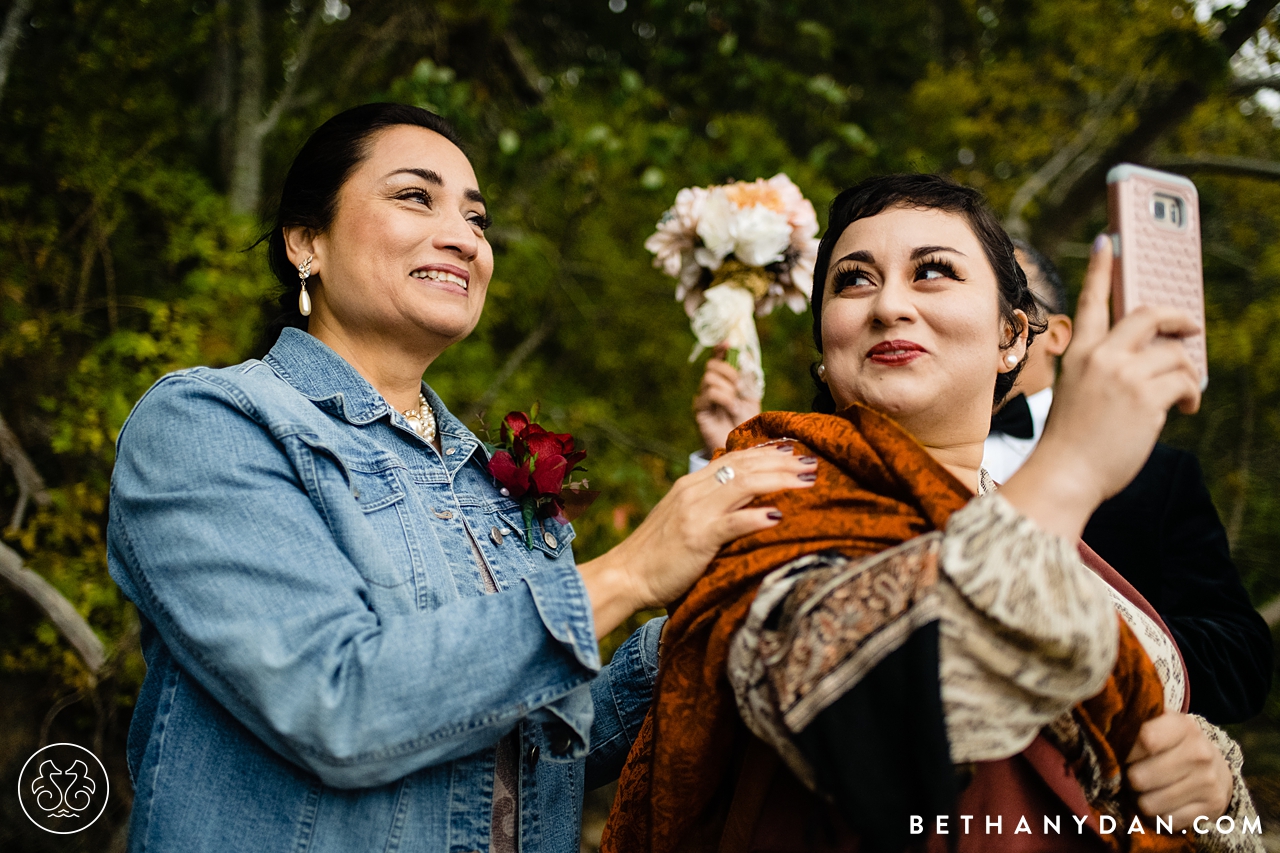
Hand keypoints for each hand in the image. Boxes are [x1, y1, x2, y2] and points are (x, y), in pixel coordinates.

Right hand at [578, 444, 815, 636]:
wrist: (626, 575)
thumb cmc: (658, 554)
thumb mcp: (684, 519)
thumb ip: (710, 505)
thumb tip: (745, 500)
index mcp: (691, 484)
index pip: (736, 458)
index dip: (768, 452)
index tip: (795, 451)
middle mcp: (694, 491)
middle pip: (745, 465)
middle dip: (783, 462)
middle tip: (812, 463)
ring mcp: (695, 513)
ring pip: (744, 485)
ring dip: (780, 481)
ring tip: (807, 481)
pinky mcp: (697, 538)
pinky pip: (732, 522)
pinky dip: (757, 517)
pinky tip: (780, 517)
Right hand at [693, 347, 762, 453]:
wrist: (743, 449)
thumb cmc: (748, 425)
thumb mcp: (752, 397)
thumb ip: (748, 376)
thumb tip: (745, 353)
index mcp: (722, 383)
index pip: (717, 359)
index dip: (720, 349)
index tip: (729, 341)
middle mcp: (709, 388)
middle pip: (711, 365)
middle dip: (728, 371)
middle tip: (739, 385)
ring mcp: (702, 399)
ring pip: (709, 377)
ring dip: (728, 388)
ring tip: (736, 403)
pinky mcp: (699, 410)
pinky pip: (710, 393)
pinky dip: (724, 398)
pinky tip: (731, 409)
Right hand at [1000, 235, 1201, 538]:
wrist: (1065, 474)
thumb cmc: (1071, 443)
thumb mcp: (1078, 396)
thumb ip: (1107, 373)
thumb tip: (1157, 364)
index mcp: (1078, 355)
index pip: (1090, 301)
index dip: (1100, 268)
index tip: (1108, 241)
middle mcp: (1100, 357)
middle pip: (1148, 314)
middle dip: (1177, 317)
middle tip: (1190, 327)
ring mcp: (1123, 374)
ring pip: (1174, 355)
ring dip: (1187, 375)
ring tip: (1184, 397)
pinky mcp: (1146, 396)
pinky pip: (1185, 381)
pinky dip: (1191, 395)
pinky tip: (1184, 411)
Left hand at [1127, 713, 1231, 830]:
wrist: (1217, 770)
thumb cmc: (1175, 745)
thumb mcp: (1161, 726)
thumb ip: (1136, 725)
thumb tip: (1100, 732)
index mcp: (1183, 726)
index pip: (1144, 739)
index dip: (1125, 751)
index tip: (1120, 754)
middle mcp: (1199, 753)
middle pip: (1139, 778)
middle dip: (1130, 780)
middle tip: (1134, 776)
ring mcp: (1207, 782)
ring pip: (1149, 804)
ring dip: (1142, 800)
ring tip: (1148, 790)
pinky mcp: (1211, 808)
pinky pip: (1167, 821)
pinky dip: (1160, 817)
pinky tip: (1164, 804)